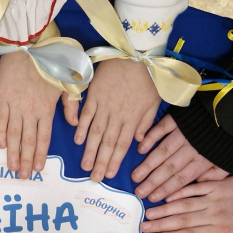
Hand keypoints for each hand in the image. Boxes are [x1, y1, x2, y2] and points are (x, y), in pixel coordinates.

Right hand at [0, 51, 59, 178]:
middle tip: (24, 176)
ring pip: (14, 134)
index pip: (44, 138)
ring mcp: (15, 105)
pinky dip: (0, 134)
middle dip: (26, 160)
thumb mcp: (68, 81)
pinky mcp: (2, 97)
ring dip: (13, 152)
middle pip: (28, 141)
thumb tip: (75, 123)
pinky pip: (0, 120)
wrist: (29, 44)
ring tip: (12, 168)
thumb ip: (71, 104)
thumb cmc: (51, 61)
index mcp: (46, 109)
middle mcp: (30, 111)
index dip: (40, 155)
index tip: (38, 169)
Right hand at [76, 59, 159, 181]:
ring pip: (96, 133)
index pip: (122, 145)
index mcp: (132, 118)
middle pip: (107, 143)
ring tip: (85, 166)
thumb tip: (138, 141)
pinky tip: (78, 141)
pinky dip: (82, 128)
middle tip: (94, 178)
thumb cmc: (147, 77)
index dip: (115, 161)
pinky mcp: (94, 95)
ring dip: (90, 150)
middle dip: (100, 162)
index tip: (108, 175)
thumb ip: (145, 122)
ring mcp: (104, 105)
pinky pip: (86, 114)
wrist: (134, 54)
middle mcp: (117, 115)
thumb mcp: (154, 101)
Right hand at [132, 116, 226, 200]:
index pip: (181, 179)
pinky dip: (151, 138)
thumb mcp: (229, 160)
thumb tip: (197, 184)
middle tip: (139, 192)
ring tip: (135, 176)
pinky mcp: (179, 119)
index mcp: (203, 161)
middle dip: (153, 182)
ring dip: (148, 164)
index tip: (152, 198)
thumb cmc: (231, 139)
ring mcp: (184, 133)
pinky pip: (162, 128)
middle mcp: (191, 149)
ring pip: (163, 151)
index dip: (166, 189)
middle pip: (169, 168)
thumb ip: (214, 175)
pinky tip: (141, 149)